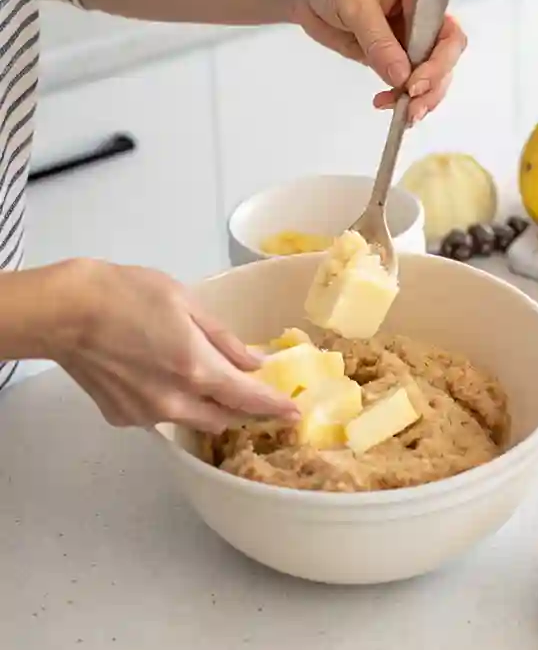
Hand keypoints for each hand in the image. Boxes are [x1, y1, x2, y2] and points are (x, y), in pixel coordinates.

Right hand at [48, 259, 297, 433]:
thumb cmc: (128, 294)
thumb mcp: (187, 303)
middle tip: (251, 391)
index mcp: (195, 368)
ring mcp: (145, 414)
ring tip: (206, 381)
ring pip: (193, 421)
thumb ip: (224, 339)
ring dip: (209, 408)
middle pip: (224, 419)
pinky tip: (162, 377)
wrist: (65, 311)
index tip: (294, 413)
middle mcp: (174, 401)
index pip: (248, 399)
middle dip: (243, 409)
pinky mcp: (122, 418)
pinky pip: (162, 417)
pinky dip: (174, 403)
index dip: (274, 407)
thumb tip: (254, 363)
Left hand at [293, 0, 467, 123]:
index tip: (416, 82)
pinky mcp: (393, 59)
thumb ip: (379, 41)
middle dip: (431, 87)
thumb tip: (401, 76)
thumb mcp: (356, 6)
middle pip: (444, 60)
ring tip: (401, 113)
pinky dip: (402, 99)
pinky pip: (407, 84)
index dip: (440, 61)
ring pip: (431, 77)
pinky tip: (386, 104)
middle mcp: (424, 20)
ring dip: (420, 99)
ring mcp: (410, 41)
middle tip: (410, 107)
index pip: (449, 32)